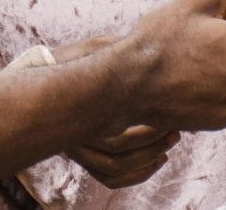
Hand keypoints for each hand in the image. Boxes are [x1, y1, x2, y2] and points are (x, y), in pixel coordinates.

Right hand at [54, 32, 175, 185]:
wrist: (50, 71)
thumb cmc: (80, 56)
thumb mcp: (100, 47)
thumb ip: (122, 52)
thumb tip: (155, 48)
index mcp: (81, 106)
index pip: (119, 130)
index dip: (149, 128)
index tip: (170, 115)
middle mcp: (75, 132)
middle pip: (118, 150)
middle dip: (152, 142)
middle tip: (175, 130)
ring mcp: (78, 147)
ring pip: (114, 169)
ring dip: (147, 160)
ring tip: (169, 143)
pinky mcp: (85, 155)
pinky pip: (110, 178)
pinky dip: (136, 175)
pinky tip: (157, 160)